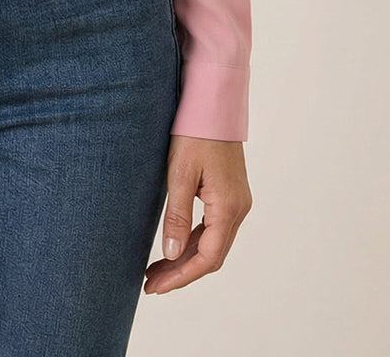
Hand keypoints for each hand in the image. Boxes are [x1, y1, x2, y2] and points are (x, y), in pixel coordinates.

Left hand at [144, 135, 251, 293]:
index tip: (155, 287)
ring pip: (212, 242)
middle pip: (211, 255)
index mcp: (229, 208)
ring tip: (156, 269)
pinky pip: (213, 227)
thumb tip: (170, 255)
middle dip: (181, 272)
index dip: (180, 276)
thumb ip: (177, 216)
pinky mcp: (229, 193)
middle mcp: (238, 209)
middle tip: (150, 283)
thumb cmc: (195, 133)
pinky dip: (193, 240)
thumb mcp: (180, 174)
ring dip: (186, 258)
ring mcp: (236, 201)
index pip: (207, 258)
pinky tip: (174, 244)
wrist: (214, 102)